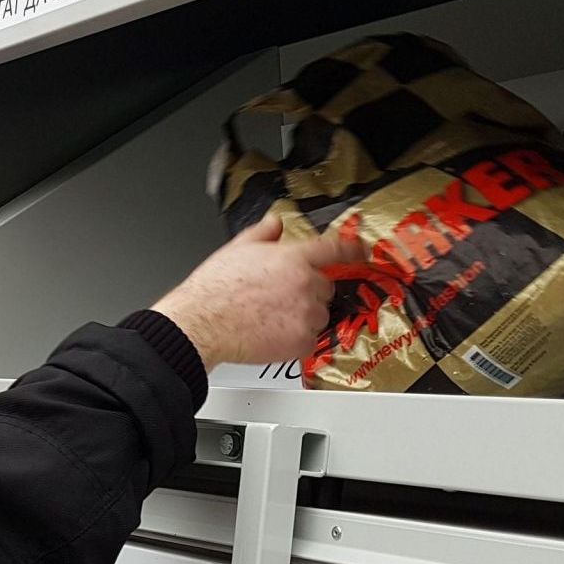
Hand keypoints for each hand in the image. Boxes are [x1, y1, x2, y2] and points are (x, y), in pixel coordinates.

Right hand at [151, 216, 363, 371]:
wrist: (203, 323)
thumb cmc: (215, 289)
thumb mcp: (238, 248)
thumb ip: (264, 232)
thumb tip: (275, 222)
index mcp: (293, 258)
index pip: (334, 248)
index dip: (351, 248)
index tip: (360, 250)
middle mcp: (306, 284)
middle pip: (324, 286)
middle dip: (308, 290)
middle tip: (279, 297)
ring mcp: (306, 314)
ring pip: (318, 314)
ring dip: (303, 316)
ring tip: (271, 317)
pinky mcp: (301, 342)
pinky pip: (310, 339)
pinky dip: (295, 339)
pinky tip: (271, 333)